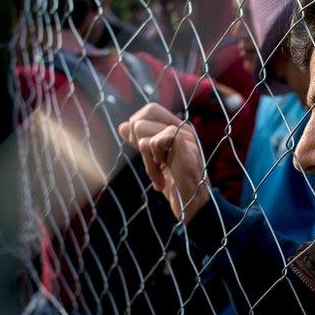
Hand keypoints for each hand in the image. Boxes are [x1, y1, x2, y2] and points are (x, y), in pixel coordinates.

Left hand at [117, 103, 209, 221]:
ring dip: (145, 159)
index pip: (150, 110)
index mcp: (177, 127)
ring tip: (159, 173)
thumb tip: (122, 126)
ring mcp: (184, 134)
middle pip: (142, 118)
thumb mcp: (153, 160)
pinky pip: (152, 142)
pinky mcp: (183, 144)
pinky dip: (151, 162)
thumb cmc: (176, 183)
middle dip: (138, 142)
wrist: (192, 205)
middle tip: (153, 161)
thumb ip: (140, 142)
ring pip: (142, 130)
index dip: (138, 127)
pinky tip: (163, 173)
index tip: (145, 151)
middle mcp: (182, 127)